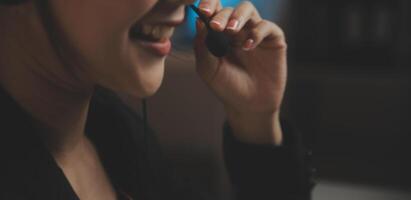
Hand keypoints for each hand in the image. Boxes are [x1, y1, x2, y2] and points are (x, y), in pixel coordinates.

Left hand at [194, 0, 286, 144]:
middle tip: (216, 26)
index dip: (209, 5)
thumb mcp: (208, 69)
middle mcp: (237, 29)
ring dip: (238, 16)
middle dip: (222, 15)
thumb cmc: (227, 87)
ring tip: (231, 31)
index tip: (202, 11)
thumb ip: (202, 46)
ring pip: (248, 10)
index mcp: (219, 33)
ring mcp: (255, 33)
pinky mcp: (273, 40)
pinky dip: (257, 33)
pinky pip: (267, 26)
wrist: (248, 106)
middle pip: (230, 9)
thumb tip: (199, 21)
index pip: (213, 11)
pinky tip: (248, 47)